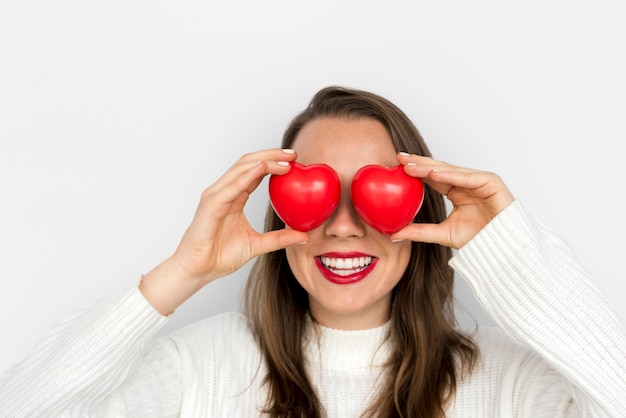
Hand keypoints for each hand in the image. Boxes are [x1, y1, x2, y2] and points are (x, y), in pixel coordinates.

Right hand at [140, 148, 308, 314]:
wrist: (198, 270)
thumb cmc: (219, 256)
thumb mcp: (258, 245)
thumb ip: (280, 239)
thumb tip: (305, 237)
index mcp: (234, 197)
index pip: (255, 171)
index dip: (273, 162)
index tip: (294, 161)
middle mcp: (224, 191)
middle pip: (248, 163)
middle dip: (272, 154)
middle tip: (293, 154)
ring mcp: (216, 196)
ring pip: (241, 168)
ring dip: (264, 160)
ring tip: (285, 160)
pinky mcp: (211, 204)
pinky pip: (231, 186)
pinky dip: (247, 175)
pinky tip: (262, 168)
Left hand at [391, 154, 514, 248]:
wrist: (502, 249)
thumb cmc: (478, 240)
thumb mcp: (442, 234)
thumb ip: (419, 232)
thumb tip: (393, 234)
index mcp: (456, 191)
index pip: (433, 176)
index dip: (416, 170)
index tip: (398, 165)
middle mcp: (467, 183)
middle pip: (440, 169)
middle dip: (419, 163)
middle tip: (400, 158)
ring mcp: (479, 181)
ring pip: (452, 171)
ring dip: (430, 167)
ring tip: (412, 166)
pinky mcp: (491, 182)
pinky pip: (469, 177)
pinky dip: (452, 175)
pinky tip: (434, 173)